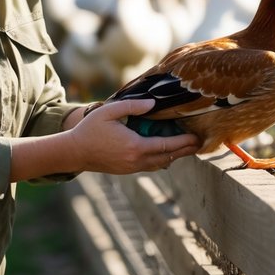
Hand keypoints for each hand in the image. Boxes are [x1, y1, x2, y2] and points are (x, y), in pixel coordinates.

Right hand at [69, 98, 199, 174]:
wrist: (74, 152)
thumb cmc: (90, 129)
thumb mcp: (109, 111)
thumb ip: (132, 106)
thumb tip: (153, 104)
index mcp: (135, 146)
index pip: (167, 145)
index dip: (184, 142)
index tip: (197, 137)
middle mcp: (137, 160)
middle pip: (168, 157)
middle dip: (185, 151)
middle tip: (199, 143)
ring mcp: (132, 168)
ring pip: (160, 164)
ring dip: (174, 156)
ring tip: (186, 147)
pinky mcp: (127, 171)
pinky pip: (150, 166)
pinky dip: (162, 159)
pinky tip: (166, 152)